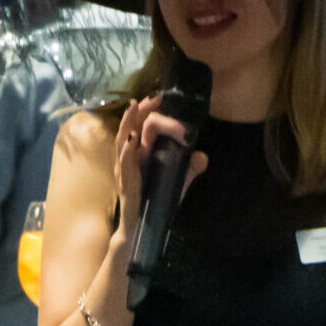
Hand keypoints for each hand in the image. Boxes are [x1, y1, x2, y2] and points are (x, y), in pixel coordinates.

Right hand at [110, 95, 206, 240]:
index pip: (142, 126)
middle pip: (131, 127)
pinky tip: (131, 141)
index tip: (159, 98)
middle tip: (152, 97)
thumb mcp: (178, 182)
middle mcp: (131, 159)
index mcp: (141, 154)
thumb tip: (202, 155)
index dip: (149, 112)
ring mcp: (126, 170)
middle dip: (141, 111)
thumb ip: (191, 168)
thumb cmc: (157, 202)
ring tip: (135, 107)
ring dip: (128, 123)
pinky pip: (125, 165)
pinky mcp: (127, 183)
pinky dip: (126, 152)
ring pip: (123, 141)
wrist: (142, 228)